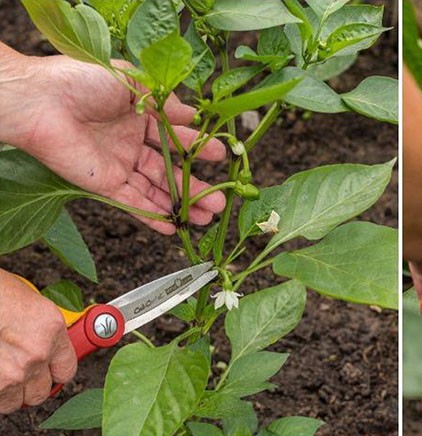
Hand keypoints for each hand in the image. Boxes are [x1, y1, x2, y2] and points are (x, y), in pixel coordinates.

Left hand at [0, 49, 225, 233]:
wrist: (40, 101)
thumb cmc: (82, 81)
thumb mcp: (133, 83)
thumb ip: (165, 102)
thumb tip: (194, 113)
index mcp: (139, 114)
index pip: (176, 136)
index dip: (198, 147)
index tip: (221, 156)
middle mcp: (130, 142)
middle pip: (170, 169)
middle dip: (196, 185)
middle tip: (222, 198)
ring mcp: (118, 164)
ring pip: (156, 189)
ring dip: (181, 203)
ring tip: (208, 216)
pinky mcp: (103, 184)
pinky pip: (132, 203)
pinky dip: (152, 215)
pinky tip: (173, 226)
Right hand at [0, 269, 76, 412]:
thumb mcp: (31, 303)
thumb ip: (43, 329)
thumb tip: (44, 341)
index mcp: (52, 330)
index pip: (66, 370)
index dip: (55, 373)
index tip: (49, 372)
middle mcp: (36, 354)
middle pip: (41, 392)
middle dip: (31, 386)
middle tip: (21, 374)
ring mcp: (10, 373)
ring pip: (15, 401)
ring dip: (9, 391)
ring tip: (2, 373)